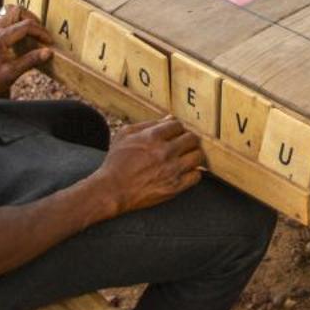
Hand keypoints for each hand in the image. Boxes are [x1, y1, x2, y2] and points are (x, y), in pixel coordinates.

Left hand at [0, 5, 53, 101]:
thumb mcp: (12, 73)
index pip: (27, 25)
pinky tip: (21, 39)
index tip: (48, 42)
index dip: (41, 32)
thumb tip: (47, 52)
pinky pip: (6, 22)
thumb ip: (30, 61)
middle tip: (41, 33)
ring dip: (23, 20)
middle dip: (32, 20)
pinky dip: (16, 25)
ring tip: (33, 33)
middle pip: (17, 11)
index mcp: (2, 38)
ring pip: (10, 14)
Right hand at [91, 118, 205, 215]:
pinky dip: (193, 172)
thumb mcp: (124, 135)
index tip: (174, 134)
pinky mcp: (175, 186)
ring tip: (187, 157)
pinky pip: (196, 175)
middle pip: (192, 138)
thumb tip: (169, 119)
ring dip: (193, 154)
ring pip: (198, 155)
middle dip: (188, 140)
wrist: (112, 190)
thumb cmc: (116, 162)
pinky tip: (186, 172)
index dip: (176, 129)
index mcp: (153, 137)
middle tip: (183, 145)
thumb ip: (147, 124)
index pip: (178, 125)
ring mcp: (171, 169)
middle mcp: (165, 151)